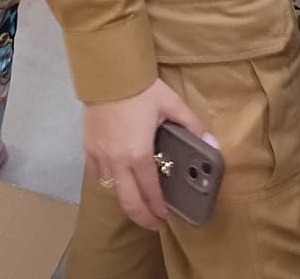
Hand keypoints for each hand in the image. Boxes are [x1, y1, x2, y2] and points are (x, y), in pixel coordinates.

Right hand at [84, 78, 214, 231]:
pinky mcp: (88, 149)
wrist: (108, 74)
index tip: (166, 217)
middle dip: (142, 218)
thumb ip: (192, 125)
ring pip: (111, 191)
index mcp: (138, 156)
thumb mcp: (171, 104)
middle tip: (153, 224)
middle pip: (128, 203)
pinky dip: (107, 183)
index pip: (150, 193)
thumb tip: (212, 142)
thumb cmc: (141, 90)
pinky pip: (96, 175)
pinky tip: (114, 181)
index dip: (159, 209)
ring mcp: (100, 158)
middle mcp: (117, 163)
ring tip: (136, 201)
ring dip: (124, 200)